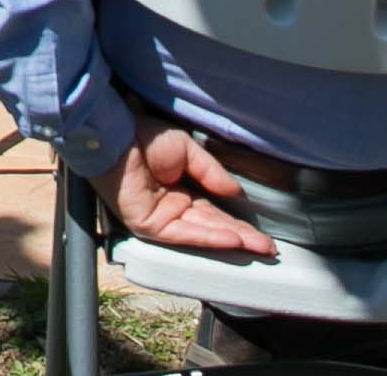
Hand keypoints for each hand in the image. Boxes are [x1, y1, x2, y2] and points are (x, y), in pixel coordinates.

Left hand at [101, 115, 272, 258]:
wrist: (117, 135)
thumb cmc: (146, 137)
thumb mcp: (188, 151)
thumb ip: (211, 173)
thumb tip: (236, 191)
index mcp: (181, 190)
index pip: (215, 212)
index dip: (239, 223)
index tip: (262, 234)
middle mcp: (173, 208)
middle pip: (214, 227)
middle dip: (242, 238)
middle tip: (269, 250)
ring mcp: (162, 219)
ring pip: (203, 234)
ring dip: (232, 241)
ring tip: (258, 248)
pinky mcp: (150, 224)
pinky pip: (184, 234)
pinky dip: (209, 237)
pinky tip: (232, 240)